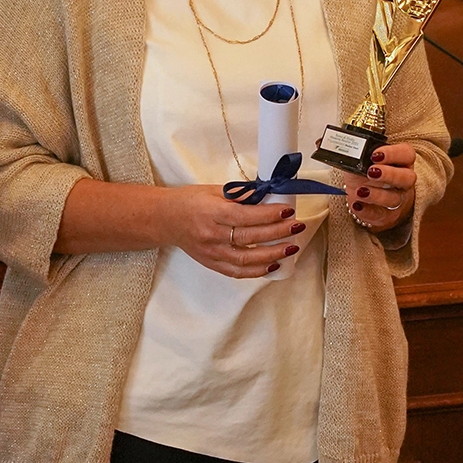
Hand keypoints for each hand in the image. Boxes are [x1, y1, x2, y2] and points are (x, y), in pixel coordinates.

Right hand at [165, 185, 305, 277]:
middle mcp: (212, 234)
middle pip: (250, 237)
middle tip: (296, 227)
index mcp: (212, 212)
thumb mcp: (215, 190)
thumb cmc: (190, 201)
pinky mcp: (212, 263)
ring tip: (291, 247)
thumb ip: (241, 195)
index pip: (245, 216)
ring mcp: (212, 252)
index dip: (268, 215)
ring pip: (246, 259)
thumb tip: (268, 195)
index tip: (287, 211)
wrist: (166, 219)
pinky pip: (237, 272)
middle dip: (277, 233)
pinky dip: (257, 271)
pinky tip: (273, 265)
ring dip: (272, 254)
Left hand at [343, 143, 415, 232]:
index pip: (407, 154)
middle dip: (389, 174)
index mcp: (401, 162)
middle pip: (408, 177)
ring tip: (360, 191)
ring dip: (377, 195)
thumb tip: (348, 149)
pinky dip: (368, 211)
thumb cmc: (364, 173)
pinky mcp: (389, 216)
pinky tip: (357, 205)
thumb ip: (360, 154)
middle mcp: (404, 181)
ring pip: (395, 198)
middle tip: (371, 172)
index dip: (394, 153)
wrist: (362, 195)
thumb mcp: (362, 160)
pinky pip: (382, 215)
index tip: (375, 154)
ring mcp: (399, 199)